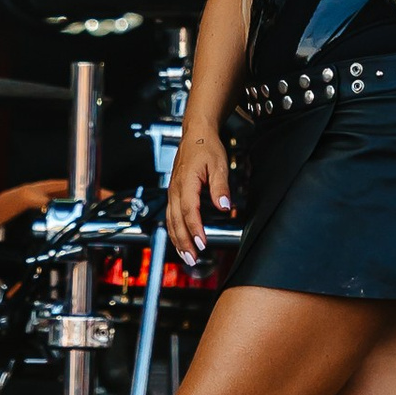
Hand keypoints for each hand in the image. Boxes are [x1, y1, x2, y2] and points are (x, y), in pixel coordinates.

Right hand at [167, 124, 231, 261]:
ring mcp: (172, 192)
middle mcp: (175, 189)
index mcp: (186, 182)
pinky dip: (174, 232)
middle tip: (192, 259)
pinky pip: (170, 216)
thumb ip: (220, 187)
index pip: (189, 210)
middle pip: (176, 220)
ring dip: (177, 240)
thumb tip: (225, 206)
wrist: (195, 135)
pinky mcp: (173, 194)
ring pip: (170, 221)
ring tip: (186, 257)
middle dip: (184, 242)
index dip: (194, 229)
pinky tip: (180, 242)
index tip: (202, 244)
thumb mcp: (219, 165)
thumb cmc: (206, 148)